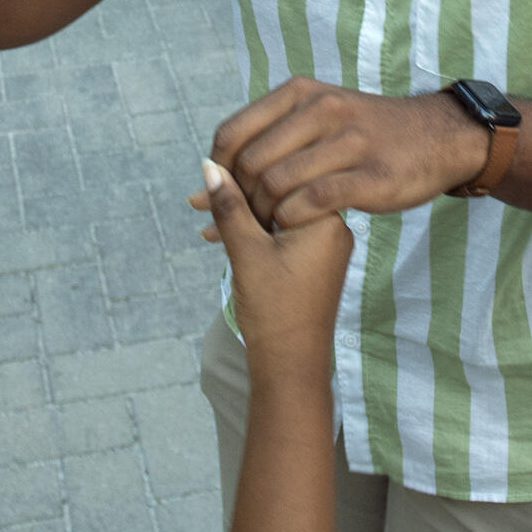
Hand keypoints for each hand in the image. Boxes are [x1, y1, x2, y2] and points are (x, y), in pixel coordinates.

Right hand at [193, 158, 351, 377]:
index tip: (212, 176)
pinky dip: (252, 231)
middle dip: (238, 192)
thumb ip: (229, 206)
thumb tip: (210, 165)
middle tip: (199, 198)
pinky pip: (280, 231)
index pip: (287, 173)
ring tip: (201, 212)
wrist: (291, 366)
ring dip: (240, 212)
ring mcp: (323, 244)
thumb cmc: (274, 311)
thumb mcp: (246, 252)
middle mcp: (333, 226)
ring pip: (276, 211)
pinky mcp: (311, 260)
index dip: (246, 172)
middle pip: (281, 191)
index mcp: (327, 218)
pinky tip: (218, 233)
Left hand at [210, 77, 488, 229]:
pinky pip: (314, 201)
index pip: (232, 133)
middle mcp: (321, 110)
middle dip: (239, 200)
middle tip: (245, 222)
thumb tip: (197, 191)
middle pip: (250, 163)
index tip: (222, 196)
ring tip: (268, 230)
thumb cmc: (364, 136)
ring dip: (264, 216)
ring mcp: (347, 141)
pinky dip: (293, 220)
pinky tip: (294, 228)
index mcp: (300, 94)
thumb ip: (260, 148)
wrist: (438, 138)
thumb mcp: (314, 121)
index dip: (218, 172)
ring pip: (277, 183)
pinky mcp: (371, 175)